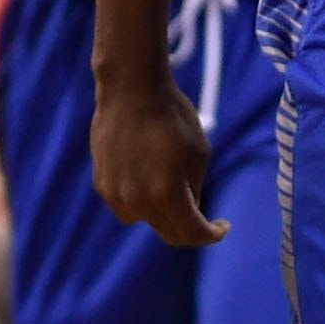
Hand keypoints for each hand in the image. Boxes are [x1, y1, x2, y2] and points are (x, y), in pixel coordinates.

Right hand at [91, 73, 227, 247]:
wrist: (131, 89)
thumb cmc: (173, 115)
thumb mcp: (200, 152)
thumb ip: (195, 188)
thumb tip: (190, 210)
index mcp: (167, 194)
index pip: (192, 233)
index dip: (211, 234)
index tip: (222, 227)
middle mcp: (138, 201)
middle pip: (169, 232)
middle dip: (190, 227)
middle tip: (204, 216)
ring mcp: (116, 195)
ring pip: (147, 219)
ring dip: (163, 212)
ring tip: (171, 183)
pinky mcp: (102, 185)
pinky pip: (127, 205)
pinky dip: (141, 199)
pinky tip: (148, 173)